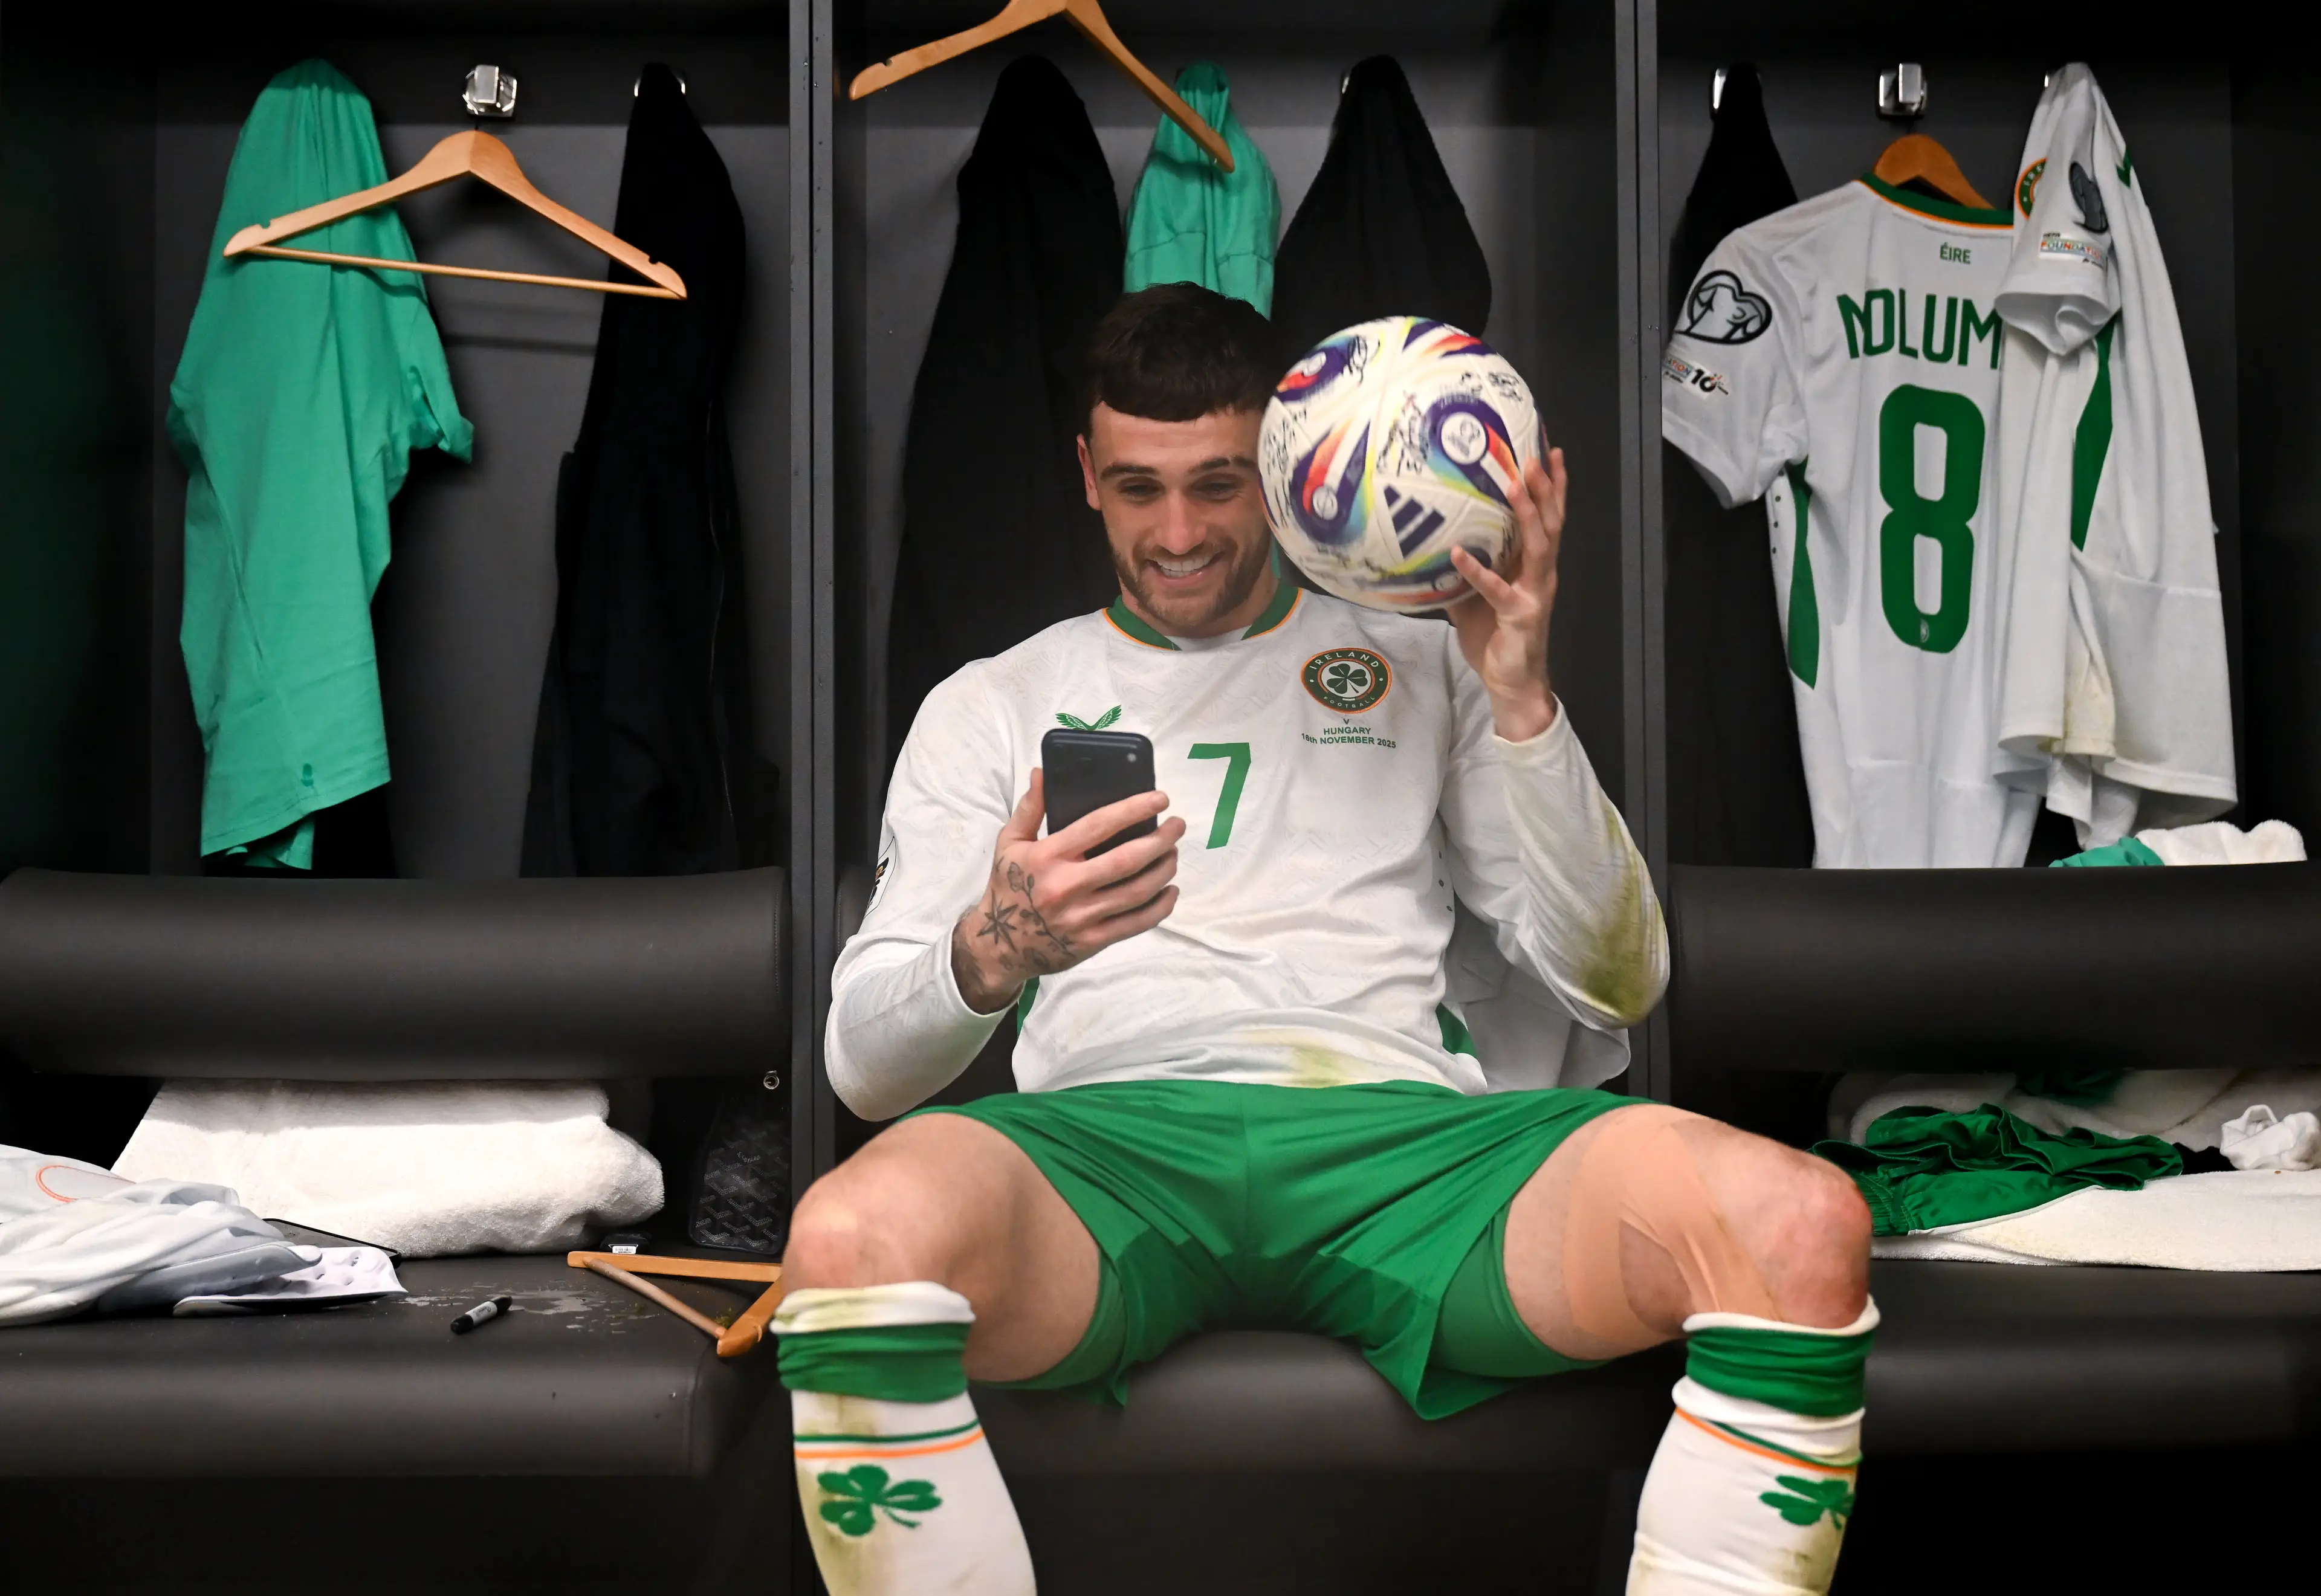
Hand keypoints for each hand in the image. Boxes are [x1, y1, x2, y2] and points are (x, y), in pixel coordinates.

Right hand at [950, 770, 1184, 1013]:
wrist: (1000, 945)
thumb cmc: (1008, 887)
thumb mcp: (1009, 843)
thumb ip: (1029, 808)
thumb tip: (1042, 772)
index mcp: (1048, 856)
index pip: (1098, 826)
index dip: (1133, 809)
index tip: (1160, 798)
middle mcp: (1067, 886)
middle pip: (1126, 860)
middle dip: (1160, 840)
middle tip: (1178, 825)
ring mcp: (1082, 917)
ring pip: (1137, 891)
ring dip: (1163, 870)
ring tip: (1174, 853)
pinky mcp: (1093, 941)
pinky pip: (1136, 924)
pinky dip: (1160, 907)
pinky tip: (1170, 891)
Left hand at [1448, 446, 1565, 741]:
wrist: (1510, 683)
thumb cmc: (1494, 637)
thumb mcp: (1473, 596)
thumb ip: (1462, 569)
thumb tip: (1432, 542)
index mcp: (1533, 565)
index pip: (1548, 518)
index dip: (1551, 487)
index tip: (1548, 451)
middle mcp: (1541, 574)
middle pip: (1551, 523)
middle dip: (1545, 489)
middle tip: (1535, 456)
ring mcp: (1535, 594)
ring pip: (1539, 546)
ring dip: (1527, 515)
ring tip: (1514, 486)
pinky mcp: (1521, 616)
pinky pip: (1498, 589)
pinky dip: (1478, 571)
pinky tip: (1458, 555)